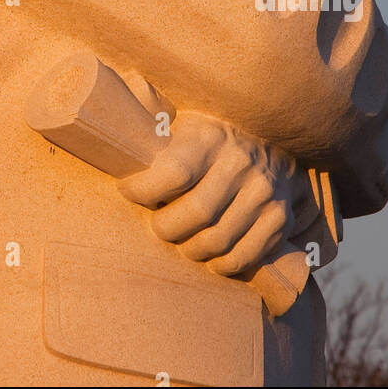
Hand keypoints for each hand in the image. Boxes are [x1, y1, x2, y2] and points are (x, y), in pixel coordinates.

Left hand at [117, 110, 309, 277]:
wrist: (270, 139)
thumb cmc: (208, 137)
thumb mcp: (182, 124)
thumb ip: (151, 138)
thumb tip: (108, 146)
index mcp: (209, 137)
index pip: (173, 173)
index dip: (143, 190)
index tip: (127, 191)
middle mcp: (240, 162)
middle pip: (195, 214)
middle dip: (166, 228)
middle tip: (157, 226)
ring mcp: (263, 192)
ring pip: (217, 240)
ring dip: (191, 249)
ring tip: (181, 241)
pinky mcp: (279, 218)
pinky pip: (244, 256)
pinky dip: (221, 265)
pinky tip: (209, 257)